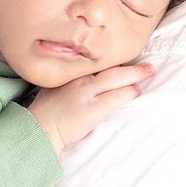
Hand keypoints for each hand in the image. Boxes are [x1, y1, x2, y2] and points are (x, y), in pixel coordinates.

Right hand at [29, 61, 153, 153]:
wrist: (37, 130)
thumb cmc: (43, 111)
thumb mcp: (53, 87)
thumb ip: (69, 80)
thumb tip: (83, 78)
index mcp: (71, 73)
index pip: (97, 62)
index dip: (114, 60)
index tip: (128, 57)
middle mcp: (79, 79)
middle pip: (110, 68)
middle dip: (131, 66)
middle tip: (148, 65)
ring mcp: (85, 94)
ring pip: (115, 80)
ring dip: (134, 76)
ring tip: (148, 73)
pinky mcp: (90, 110)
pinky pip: (114, 98)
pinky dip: (127, 93)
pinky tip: (136, 91)